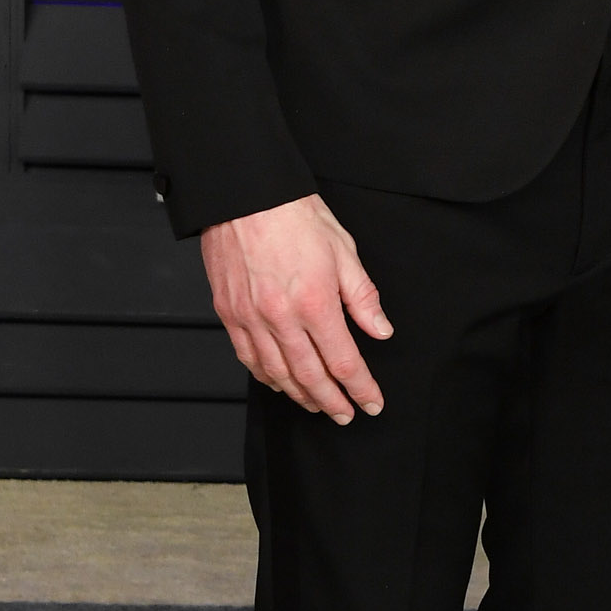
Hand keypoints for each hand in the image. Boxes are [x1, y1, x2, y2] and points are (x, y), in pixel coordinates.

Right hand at [201, 193, 390, 420]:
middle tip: (345, 415)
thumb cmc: (293, 215)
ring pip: (277, 374)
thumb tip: (381, 330)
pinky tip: (279, 382)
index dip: (360, 388)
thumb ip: (362, 297)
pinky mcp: (229, 314)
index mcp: (315, 303)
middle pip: (310, 377)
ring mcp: (250, 319)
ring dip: (300, 395)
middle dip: (332, 401)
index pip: (343, 362)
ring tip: (317, 404)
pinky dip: (267, 377)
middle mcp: (281, 318)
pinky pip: (249, 358)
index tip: (372, 403)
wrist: (244, 195)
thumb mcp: (343, 251)